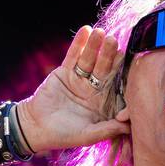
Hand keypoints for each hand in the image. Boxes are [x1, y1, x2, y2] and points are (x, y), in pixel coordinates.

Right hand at [18, 25, 130, 152]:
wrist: (35, 127)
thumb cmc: (63, 135)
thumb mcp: (88, 135)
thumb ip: (108, 129)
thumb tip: (129, 126)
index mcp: (103, 104)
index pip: (116, 88)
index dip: (122, 77)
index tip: (129, 66)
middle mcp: (94, 90)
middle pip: (104, 70)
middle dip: (109, 56)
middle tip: (115, 41)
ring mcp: (80, 79)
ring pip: (90, 60)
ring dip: (96, 46)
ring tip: (101, 32)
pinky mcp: (65, 72)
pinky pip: (74, 56)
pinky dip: (79, 44)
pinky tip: (86, 30)